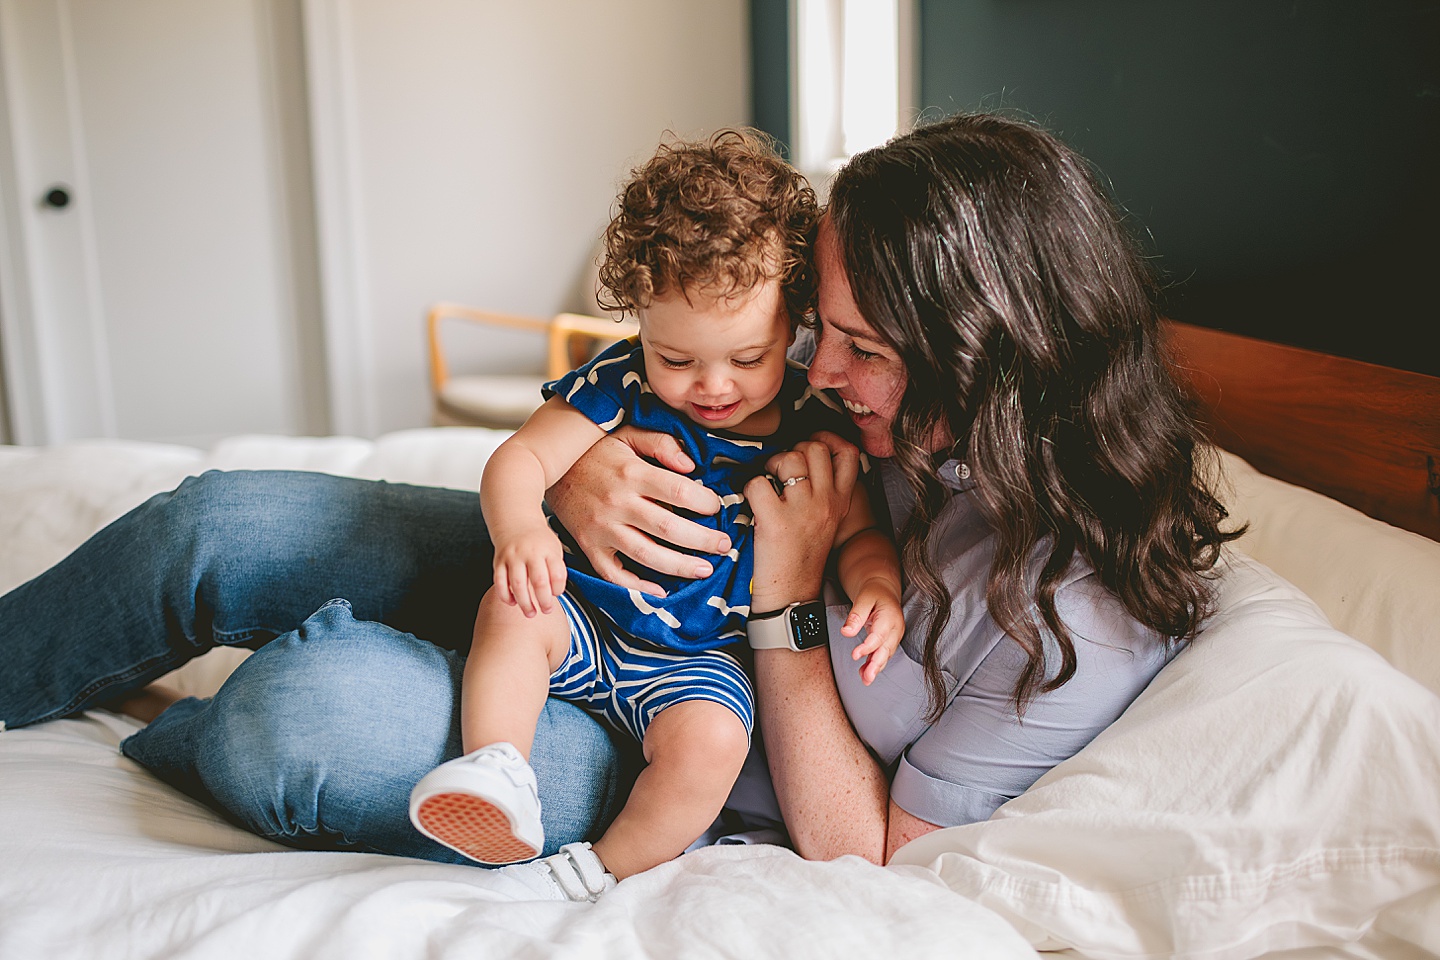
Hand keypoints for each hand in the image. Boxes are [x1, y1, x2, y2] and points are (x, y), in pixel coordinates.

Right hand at [492, 525, 566, 616]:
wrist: (517, 522)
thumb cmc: (538, 540)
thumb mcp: (554, 549)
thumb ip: (556, 569)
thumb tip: (555, 593)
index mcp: (548, 550)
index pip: (557, 574)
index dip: (559, 589)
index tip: (557, 594)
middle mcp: (530, 553)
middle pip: (539, 581)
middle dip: (544, 601)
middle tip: (547, 610)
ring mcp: (513, 557)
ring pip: (518, 585)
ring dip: (525, 603)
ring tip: (531, 613)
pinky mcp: (499, 562)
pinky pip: (500, 583)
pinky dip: (505, 596)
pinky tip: (513, 602)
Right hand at [547, 426, 727, 594]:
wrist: (548, 468)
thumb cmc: (595, 451)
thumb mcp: (627, 434)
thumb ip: (661, 444)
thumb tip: (691, 466)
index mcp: (631, 474)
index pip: (679, 491)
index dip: (706, 502)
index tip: (718, 507)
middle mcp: (618, 503)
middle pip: (669, 527)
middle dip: (703, 540)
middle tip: (724, 545)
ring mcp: (602, 528)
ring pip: (647, 554)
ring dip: (680, 566)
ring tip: (704, 569)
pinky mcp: (589, 546)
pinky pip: (614, 573)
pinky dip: (636, 585)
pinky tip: (660, 590)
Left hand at [745, 433, 861, 611]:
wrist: (791, 597)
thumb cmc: (803, 557)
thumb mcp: (828, 522)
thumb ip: (825, 491)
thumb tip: (804, 456)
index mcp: (841, 502)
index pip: (848, 452)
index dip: (827, 439)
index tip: (810, 445)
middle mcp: (826, 503)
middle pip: (814, 448)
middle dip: (793, 450)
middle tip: (781, 470)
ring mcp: (802, 511)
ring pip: (788, 458)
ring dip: (771, 464)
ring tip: (768, 484)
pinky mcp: (775, 521)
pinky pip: (758, 482)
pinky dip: (749, 487)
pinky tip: (753, 503)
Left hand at [843, 580, 904, 684]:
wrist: (883, 589)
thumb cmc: (874, 592)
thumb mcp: (863, 598)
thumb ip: (855, 615)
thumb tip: (846, 632)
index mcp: (890, 616)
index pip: (879, 635)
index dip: (868, 647)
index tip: (855, 655)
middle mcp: (895, 628)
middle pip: (886, 649)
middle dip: (877, 664)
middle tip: (867, 677)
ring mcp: (894, 636)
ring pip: (885, 655)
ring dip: (876, 668)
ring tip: (865, 679)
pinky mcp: (889, 641)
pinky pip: (883, 654)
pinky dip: (875, 664)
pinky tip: (865, 674)